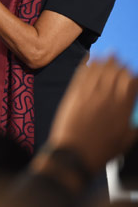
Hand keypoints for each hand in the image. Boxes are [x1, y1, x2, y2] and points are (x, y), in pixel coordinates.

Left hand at [46, 56, 137, 172]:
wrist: (75, 153)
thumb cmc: (101, 150)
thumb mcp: (126, 140)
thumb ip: (134, 125)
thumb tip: (136, 120)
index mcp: (123, 108)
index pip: (131, 83)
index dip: (133, 76)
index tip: (133, 74)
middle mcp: (107, 98)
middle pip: (116, 73)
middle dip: (120, 65)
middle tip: (121, 60)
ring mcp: (89, 95)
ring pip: (99, 70)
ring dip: (105, 60)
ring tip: (109, 53)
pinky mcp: (74, 95)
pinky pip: (81, 74)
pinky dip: (86, 64)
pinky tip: (89, 57)